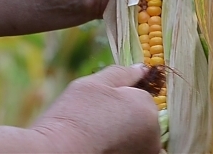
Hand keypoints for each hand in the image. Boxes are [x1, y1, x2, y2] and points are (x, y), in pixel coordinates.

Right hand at [31, 65, 160, 153]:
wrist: (59, 152)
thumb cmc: (75, 115)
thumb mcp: (94, 84)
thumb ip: (122, 73)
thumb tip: (141, 68)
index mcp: (146, 109)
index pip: (142, 98)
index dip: (120, 99)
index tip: (100, 106)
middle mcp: (153, 134)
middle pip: (143, 119)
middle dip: (127, 117)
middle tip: (99, 121)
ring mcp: (145, 152)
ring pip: (139, 137)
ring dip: (127, 135)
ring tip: (101, 136)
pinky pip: (136, 151)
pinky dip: (127, 148)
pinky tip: (108, 147)